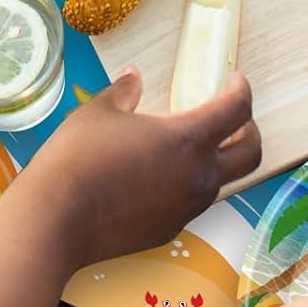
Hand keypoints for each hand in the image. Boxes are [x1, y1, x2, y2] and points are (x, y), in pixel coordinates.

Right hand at [24, 69, 259, 269]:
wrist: (56, 219)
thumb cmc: (79, 157)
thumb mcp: (100, 111)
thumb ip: (125, 91)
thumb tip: (133, 76)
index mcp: (188, 139)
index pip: (237, 111)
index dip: (241, 91)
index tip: (234, 81)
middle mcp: (198, 177)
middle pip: (251, 155)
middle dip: (250, 131)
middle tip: (233, 117)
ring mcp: (186, 208)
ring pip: (223, 181)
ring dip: (219, 159)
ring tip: (192, 143)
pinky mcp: (169, 230)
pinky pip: (193, 202)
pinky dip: (190, 183)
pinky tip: (161, 174)